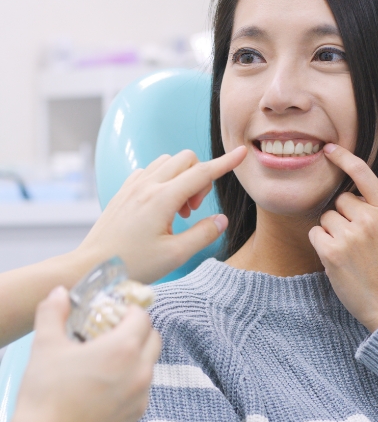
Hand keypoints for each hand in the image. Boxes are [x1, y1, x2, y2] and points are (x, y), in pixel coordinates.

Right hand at [5, 286, 160, 421]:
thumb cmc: (46, 396)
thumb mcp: (45, 346)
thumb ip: (54, 313)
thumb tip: (59, 293)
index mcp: (124, 349)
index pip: (143, 316)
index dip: (129, 310)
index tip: (114, 313)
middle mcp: (140, 370)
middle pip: (153, 337)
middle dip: (138, 330)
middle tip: (114, 332)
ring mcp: (141, 395)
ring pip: (150, 364)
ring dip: (137, 355)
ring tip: (109, 359)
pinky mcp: (136, 416)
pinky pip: (143, 388)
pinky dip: (133, 380)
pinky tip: (108, 384)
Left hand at [76, 146, 246, 283]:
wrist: (91, 267)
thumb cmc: (132, 264)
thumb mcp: (175, 255)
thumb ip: (203, 234)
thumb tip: (221, 219)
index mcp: (162, 199)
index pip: (202, 173)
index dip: (225, 163)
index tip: (241, 154)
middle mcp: (147, 186)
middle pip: (186, 160)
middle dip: (199, 178)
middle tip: (193, 210)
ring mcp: (132, 186)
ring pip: (167, 162)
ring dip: (181, 178)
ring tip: (177, 210)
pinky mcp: (124, 191)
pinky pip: (150, 171)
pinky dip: (164, 180)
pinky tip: (160, 206)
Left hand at [308, 144, 377, 332]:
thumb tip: (363, 193)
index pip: (363, 174)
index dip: (344, 158)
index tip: (329, 149)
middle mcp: (371, 219)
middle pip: (339, 201)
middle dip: (342, 216)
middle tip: (355, 239)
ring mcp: (351, 235)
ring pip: (325, 218)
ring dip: (331, 231)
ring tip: (349, 252)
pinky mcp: (332, 252)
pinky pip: (315, 233)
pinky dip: (321, 243)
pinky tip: (336, 258)